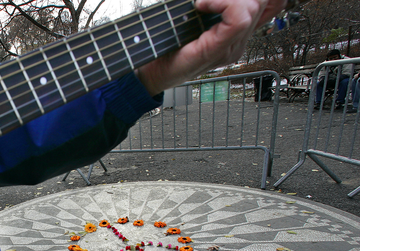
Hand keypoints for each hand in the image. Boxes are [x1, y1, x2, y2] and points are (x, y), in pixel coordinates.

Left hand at [135, 0, 287, 95]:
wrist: (150, 71)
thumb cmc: (166, 45)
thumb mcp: (191, 16)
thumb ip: (212, 4)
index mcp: (237, 31)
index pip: (272, 3)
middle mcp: (239, 40)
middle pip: (262, 0)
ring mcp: (232, 46)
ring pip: (253, 6)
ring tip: (203, 1)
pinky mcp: (219, 50)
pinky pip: (239, 19)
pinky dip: (222, 3)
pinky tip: (201, 4)